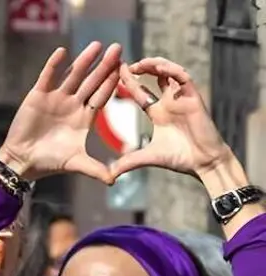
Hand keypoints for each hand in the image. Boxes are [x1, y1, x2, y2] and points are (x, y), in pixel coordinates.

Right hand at [0, 42, 121, 183]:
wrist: (22, 160)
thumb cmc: (49, 162)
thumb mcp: (76, 163)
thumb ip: (95, 168)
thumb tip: (114, 180)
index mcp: (84, 117)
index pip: (102, 95)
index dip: (113, 82)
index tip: (125, 68)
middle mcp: (72, 105)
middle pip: (91, 81)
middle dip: (104, 66)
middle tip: (117, 48)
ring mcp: (55, 98)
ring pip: (72, 75)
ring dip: (84, 61)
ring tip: (96, 45)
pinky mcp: (38, 96)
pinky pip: (47, 77)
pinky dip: (54, 65)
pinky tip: (62, 52)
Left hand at [112, 57, 230, 177]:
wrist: (203, 163)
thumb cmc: (179, 159)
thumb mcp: (147, 158)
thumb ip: (128, 163)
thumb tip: (108, 175)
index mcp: (157, 112)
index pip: (139, 91)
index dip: (128, 81)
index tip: (115, 70)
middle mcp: (169, 102)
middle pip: (154, 75)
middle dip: (141, 67)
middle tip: (124, 64)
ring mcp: (181, 98)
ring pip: (169, 72)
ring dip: (155, 64)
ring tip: (139, 63)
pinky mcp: (194, 98)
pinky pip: (184, 78)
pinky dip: (172, 71)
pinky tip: (159, 68)